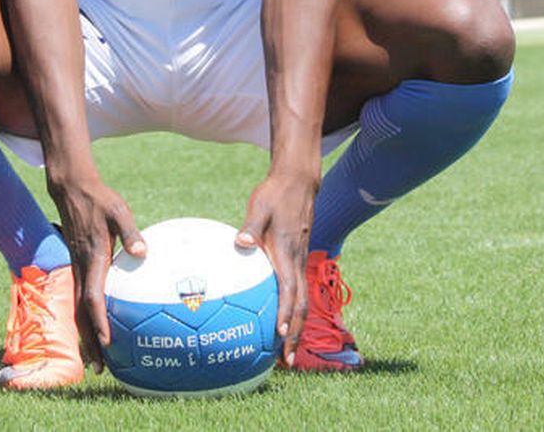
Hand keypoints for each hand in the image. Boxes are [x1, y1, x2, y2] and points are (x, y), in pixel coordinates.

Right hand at [46, 171, 145, 371]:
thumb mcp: (118, 211)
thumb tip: (143, 252)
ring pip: (78, 308)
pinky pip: (81, 297)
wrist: (72, 189)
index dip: (99, 322)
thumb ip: (130, 233)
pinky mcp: (78, 264)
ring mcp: (77, 268)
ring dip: (87, 334)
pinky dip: (87, 317)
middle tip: (100, 367)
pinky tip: (98, 325)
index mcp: (92, 259)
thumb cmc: (99, 199)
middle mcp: (81, 268)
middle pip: (82, 314)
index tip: (106, 343)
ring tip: (97, 357)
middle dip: (90, 341)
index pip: (93, 298)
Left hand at [236, 168, 318, 366]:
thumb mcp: (259, 206)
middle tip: (287, 361)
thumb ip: (250, 226)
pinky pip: (298, 290)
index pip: (289, 292)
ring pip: (302, 301)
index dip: (285, 316)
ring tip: (285, 351)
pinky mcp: (297, 257)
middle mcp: (297, 261)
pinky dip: (292, 310)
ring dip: (296, 327)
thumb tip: (241, 242)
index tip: (280, 338)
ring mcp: (299, 261)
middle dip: (295, 335)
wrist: (297, 182)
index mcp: (286, 253)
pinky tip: (278, 319)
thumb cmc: (274, 193)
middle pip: (301, 306)